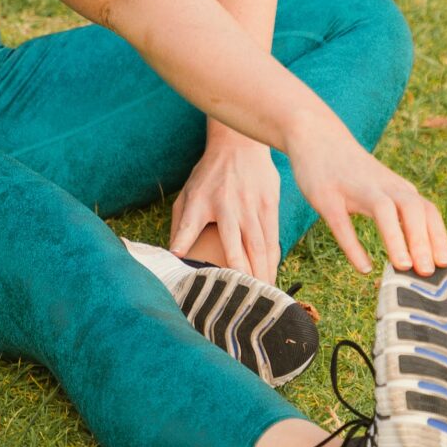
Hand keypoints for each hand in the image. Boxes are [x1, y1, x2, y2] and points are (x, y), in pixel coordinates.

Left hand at [168, 133, 282, 282]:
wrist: (238, 143)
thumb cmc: (208, 174)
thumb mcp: (188, 196)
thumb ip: (182, 227)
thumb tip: (174, 257)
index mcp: (211, 205)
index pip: (220, 242)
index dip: (221, 266)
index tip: (221, 287)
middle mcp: (235, 208)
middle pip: (245, 250)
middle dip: (249, 278)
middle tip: (250, 304)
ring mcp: (255, 206)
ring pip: (262, 247)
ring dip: (264, 273)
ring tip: (264, 297)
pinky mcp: (270, 204)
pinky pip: (272, 238)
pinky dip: (272, 258)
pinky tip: (271, 274)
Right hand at [286, 111, 446, 277]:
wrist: (318, 135)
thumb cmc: (354, 173)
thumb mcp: (382, 188)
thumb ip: (399, 214)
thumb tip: (419, 255)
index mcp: (398, 188)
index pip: (427, 211)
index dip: (439, 238)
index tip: (446, 265)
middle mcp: (382, 187)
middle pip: (412, 209)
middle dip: (423, 240)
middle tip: (428, 273)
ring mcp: (355, 189)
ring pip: (383, 211)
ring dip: (396, 238)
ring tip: (403, 267)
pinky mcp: (328, 196)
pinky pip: (343, 222)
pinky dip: (354, 246)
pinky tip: (363, 267)